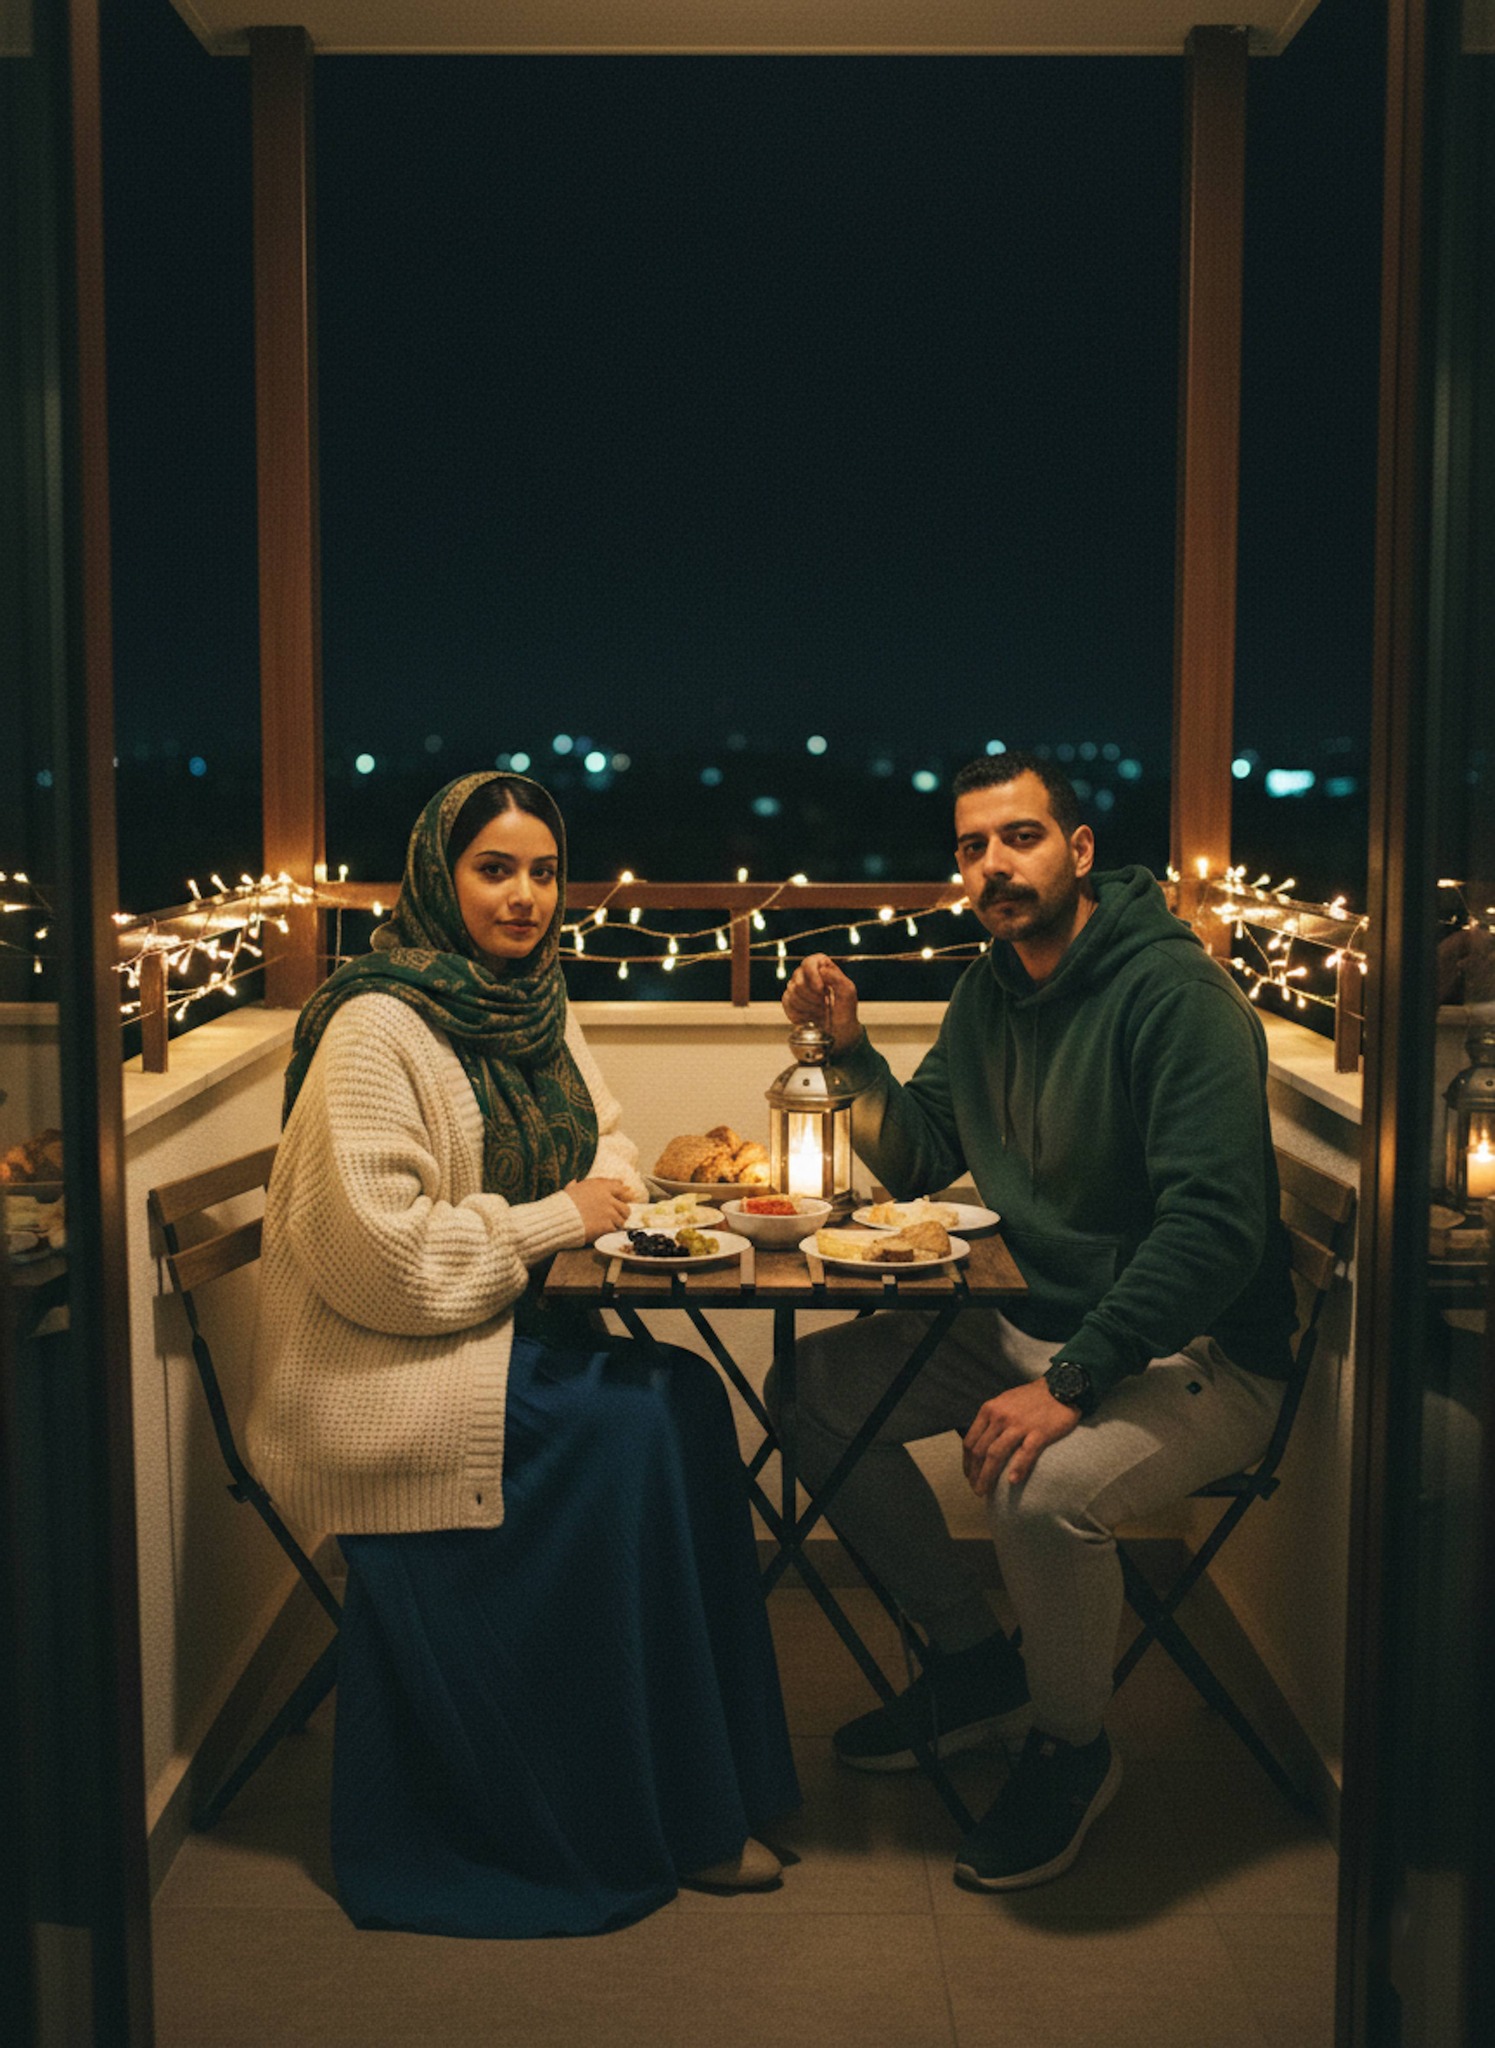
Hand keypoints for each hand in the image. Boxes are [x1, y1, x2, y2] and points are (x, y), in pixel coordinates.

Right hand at [563, 1177, 632, 1242]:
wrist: (559, 1220)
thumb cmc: (562, 1205)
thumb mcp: (570, 1190)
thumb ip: (578, 1185)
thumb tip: (574, 1181)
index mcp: (601, 1187)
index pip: (620, 1189)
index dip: (622, 1196)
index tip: (620, 1201)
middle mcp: (608, 1198)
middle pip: (625, 1207)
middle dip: (621, 1214)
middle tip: (616, 1218)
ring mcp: (609, 1212)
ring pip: (621, 1220)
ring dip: (615, 1224)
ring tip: (607, 1226)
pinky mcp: (607, 1225)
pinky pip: (615, 1230)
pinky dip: (610, 1232)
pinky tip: (603, 1232)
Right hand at [782, 953, 861, 1055]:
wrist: (838, 1029)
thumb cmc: (845, 1008)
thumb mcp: (848, 992)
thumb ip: (837, 977)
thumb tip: (822, 968)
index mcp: (821, 966)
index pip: (809, 962)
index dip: (813, 976)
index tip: (823, 990)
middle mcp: (806, 974)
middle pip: (798, 982)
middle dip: (813, 998)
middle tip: (825, 1004)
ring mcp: (795, 987)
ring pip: (792, 994)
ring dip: (809, 1008)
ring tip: (821, 1010)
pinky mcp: (788, 1000)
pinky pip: (787, 1005)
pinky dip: (801, 1014)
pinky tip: (811, 1017)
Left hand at [962, 1380, 1082, 1494]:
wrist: (1061, 1387)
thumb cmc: (1031, 1398)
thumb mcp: (1004, 1402)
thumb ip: (991, 1420)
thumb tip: (980, 1442)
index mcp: (989, 1410)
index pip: (970, 1441)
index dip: (967, 1462)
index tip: (969, 1475)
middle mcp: (1000, 1417)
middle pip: (980, 1451)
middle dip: (974, 1474)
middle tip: (976, 1490)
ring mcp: (1019, 1425)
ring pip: (996, 1454)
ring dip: (987, 1476)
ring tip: (984, 1491)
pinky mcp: (1039, 1432)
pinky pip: (1025, 1453)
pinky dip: (1017, 1468)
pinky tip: (1012, 1481)